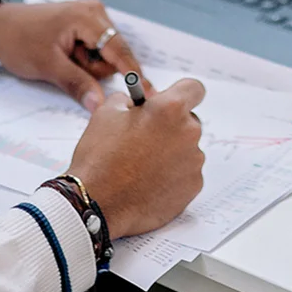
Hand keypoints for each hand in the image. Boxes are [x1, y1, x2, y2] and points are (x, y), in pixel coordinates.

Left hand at [0, 0, 149, 112]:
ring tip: (62, 59)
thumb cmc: (17, 39)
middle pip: (114, 55)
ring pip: (105, 56)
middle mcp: (95, 13)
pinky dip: (83, 60)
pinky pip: (96, 52)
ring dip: (86, 65)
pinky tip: (65, 56)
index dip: (134, 74)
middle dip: (93, 68)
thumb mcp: (48, 66)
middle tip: (66, 65)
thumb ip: (77, 84)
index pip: (120, 50)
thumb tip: (99, 104)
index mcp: (88, 17)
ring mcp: (91, 18)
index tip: (147, 93)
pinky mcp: (86, 26)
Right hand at [69, 78, 205, 238]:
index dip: (181, 93)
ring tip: (142, 165)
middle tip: (147, 137)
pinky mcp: (193, 186)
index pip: (194, 89)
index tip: (172, 101)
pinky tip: (149, 181)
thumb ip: (130, 99)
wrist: (97, 202)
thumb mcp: (107, 113)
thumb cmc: (99, 158)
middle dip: (171, 126)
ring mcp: (194, 162)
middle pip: (189, 121)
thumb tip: (140, 102)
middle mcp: (189, 133)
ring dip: (171, 152)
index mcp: (169, 109)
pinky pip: (187, 173)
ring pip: (187, 149)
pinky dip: (173, 175)